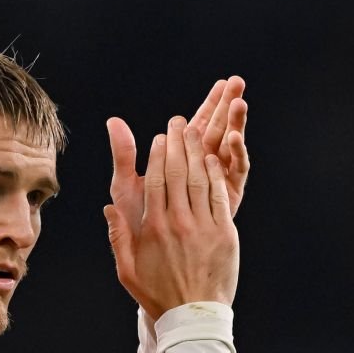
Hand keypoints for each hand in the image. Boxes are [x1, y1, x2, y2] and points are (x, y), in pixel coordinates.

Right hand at [103, 117, 238, 320]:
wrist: (193, 318)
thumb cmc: (159, 296)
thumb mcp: (127, 271)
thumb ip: (118, 237)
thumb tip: (109, 208)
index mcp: (152, 228)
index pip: (154, 180)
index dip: (157, 155)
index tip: (159, 138)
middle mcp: (177, 223)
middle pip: (177, 172)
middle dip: (177, 142)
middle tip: (177, 123)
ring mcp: (203, 226)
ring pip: (198, 178)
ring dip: (196, 151)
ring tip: (195, 131)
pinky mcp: (224, 233)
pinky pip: (218, 195)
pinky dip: (214, 174)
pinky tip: (212, 158)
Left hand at [107, 77, 248, 244]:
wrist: (160, 272)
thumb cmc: (142, 232)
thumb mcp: (127, 189)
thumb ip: (124, 156)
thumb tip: (113, 121)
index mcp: (179, 163)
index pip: (194, 126)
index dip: (208, 103)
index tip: (220, 81)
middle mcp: (200, 172)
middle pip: (215, 130)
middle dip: (225, 105)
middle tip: (236, 80)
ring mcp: (216, 186)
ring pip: (228, 147)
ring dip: (235, 122)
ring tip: (240, 99)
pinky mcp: (227, 203)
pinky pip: (234, 175)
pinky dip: (235, 155)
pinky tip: (235, 135)